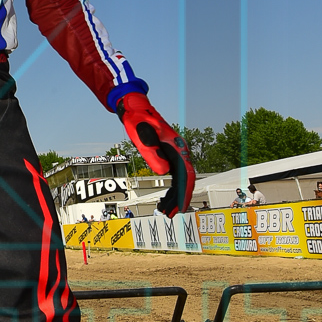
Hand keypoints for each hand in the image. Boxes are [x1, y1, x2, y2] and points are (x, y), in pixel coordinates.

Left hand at [116, 92, 194, 216]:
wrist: (135, 106)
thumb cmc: (137, 119)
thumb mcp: (141, 136)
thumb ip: (152, 153)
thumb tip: (163, 173)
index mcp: (176, 146)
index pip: (186, 174)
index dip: (184, 193)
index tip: (180, 207)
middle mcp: (180, 150)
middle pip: (186, 179)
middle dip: (179, 199)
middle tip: (170, 215)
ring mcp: (175, 152)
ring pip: (180, 179)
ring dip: (174, 196)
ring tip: (165, 211)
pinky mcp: (169, 154)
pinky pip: (175, 175)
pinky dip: (171, 189)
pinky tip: (164, 199)